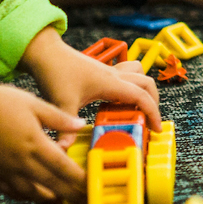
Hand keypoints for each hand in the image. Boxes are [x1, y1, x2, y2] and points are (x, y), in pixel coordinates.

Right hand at [0, 84, 85, 202]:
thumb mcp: (34, 103)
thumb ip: (58, 118)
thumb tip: (80, 124)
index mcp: (35, 144)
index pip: (64, 168)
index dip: (80, 180)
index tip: (91, 188)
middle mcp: (22, 162)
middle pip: (52, 185)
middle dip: (70, 196)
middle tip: (84, 203)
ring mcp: (5, 170)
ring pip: (31, 193)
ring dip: (48, 199)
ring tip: (61, 202)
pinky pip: (11, 191)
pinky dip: (25, 196)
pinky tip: (31, 195)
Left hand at [21, 28, 159, 129]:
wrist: (45, 52)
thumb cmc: (55, 72)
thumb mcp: (62, 103)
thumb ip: (66, 128)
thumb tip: (63, 151)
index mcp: (110, 83)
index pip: (141, 96)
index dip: (153, 113)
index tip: (157, 128)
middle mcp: (114, 75)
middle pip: (147, 83)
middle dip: (154, 102)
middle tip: (149, 121)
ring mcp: (109, 71)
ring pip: (139, 74)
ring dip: (144, 89)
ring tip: (138, 108)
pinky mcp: (102, 71)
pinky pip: (127, 74)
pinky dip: (131, 85)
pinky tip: (118, 100)